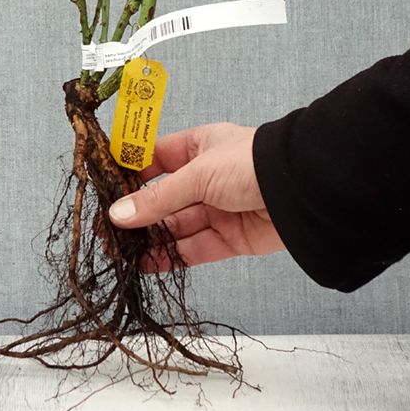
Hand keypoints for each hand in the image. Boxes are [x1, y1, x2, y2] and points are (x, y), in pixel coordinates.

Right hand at [108, 123, 284, 270]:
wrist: (304, 191)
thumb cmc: (250, 165)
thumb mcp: (197, 174)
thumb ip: (158, 199)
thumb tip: (118, 215)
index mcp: (199, 147)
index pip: (156, 159)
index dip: (131, 173)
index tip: (105, 190)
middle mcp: (207, 177)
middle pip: (164, 196)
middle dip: (137, 213)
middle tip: (107, 230)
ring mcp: (219, 208)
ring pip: (176, 225)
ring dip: (150, 237)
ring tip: (120, 251)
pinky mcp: (231, 238)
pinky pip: (194, 248)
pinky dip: (171, 256)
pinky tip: (146, 263)